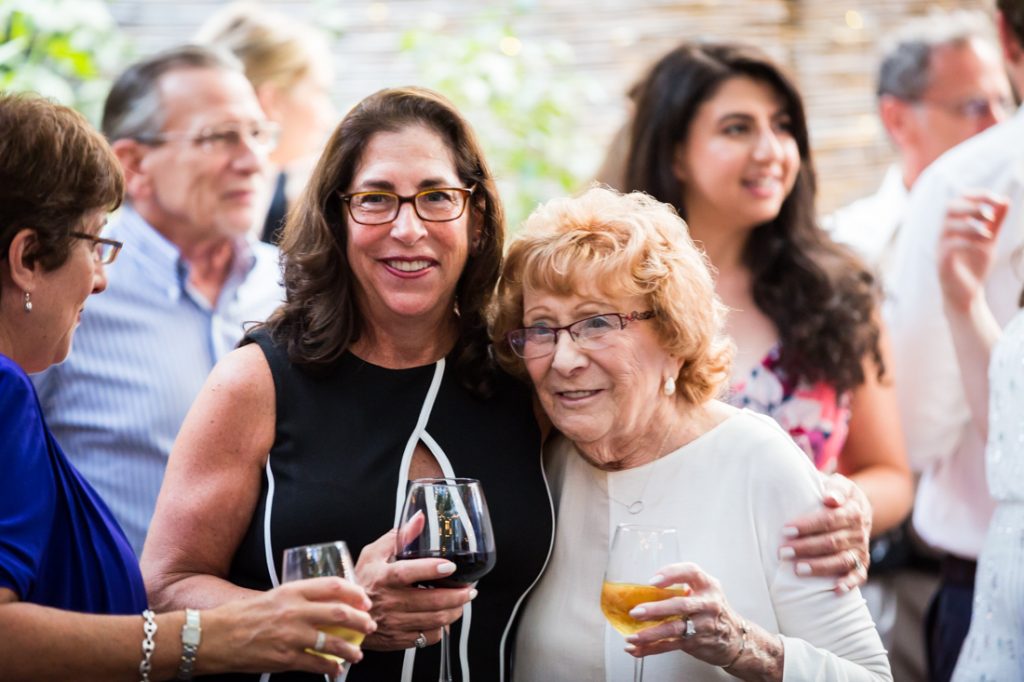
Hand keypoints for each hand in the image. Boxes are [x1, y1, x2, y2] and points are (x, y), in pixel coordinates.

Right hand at [201, 577, 374, 676]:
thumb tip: (319, 605)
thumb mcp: (271, 597)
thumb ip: (295, 600)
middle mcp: (294, 611)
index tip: (364, 600)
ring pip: (333, 642)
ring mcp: (291, 636)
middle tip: (369, 625)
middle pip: (339, 613)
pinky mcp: (285, 658)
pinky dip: (330, 668)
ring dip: (350, 649)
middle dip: (361, 621)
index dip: (354, 593)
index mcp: (291, 591)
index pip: (333, 586)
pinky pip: (317, 664)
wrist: (213, 636)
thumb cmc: (238, 616)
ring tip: (357, 653)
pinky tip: (335, 669)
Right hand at [355, 517, 473, 650]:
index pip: (408, 573)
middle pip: (431, 601)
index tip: (450, 566)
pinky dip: (441, 628)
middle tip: (469, 589)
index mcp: (385, 577)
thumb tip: (420, 519)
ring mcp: (395, 623)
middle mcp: (391, 601)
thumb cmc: (361, 581)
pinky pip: (428, 637)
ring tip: (461, 602)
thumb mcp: (374, 553)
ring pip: (434, 620)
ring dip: (455, 611)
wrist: (346, 615)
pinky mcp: (399, 639)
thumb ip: (399, 536)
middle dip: (458, 595)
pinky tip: (443, 618)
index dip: (431, 569)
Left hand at [623, 563, 749, 667]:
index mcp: (708, 585)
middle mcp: (708, 604)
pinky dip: (651, 648)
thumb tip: (643, 589)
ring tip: (632, 636)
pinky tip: (637, 649)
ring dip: (651, 633)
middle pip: (681, 604)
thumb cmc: (712, 610)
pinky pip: (671, 645)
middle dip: (656, 609)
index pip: (691, 572)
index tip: (653, 581)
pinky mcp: (697, 642)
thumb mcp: (704, 592)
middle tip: (636, 612)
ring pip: (675, 629)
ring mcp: (703, 625)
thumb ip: (682, 587)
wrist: (735, 638)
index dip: (671, 574)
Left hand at [779, 473, 870, 592]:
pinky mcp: (862, 564)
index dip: (807, 526)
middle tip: (783, 552)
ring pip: (842, 560)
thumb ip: (835, 487)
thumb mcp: (840, 484)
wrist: (860, 509)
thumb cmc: (839, 494)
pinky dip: (849, 583)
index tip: (786, 530)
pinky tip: (834, 589)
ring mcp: (861, 549)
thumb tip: (830, 498)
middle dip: (806, 547)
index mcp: (853, 511)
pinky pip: (859, 576)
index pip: (828, 520)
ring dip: (820, 567)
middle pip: (832, 542)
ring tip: (797, 570)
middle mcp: (858, 532)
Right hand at [938, 192, 1008, 313]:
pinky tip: (982, 247)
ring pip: (948, 225)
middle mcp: (944, 233)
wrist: (967, 295)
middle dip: (972, 206)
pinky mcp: (942, 262)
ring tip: (988, 233)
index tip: (997, 200)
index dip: (977, 195)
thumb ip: (995, 223)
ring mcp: (940, 247)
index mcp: (954, 225)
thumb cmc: (974, 267)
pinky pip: (950, 245)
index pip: (959, 200)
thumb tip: (1004, 201)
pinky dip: (968, 242)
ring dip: (971, 225)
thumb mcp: (989, 241)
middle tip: (990, 215)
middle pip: (949, 207)